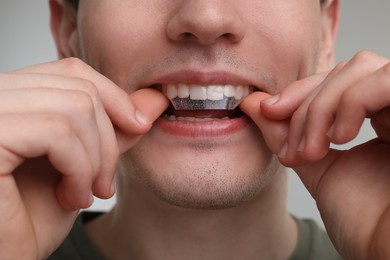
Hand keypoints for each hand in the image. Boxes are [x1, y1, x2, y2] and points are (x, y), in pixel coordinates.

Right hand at [0, 58, 167, 258]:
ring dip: (95, 160)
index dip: (113, 96)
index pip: (71, 70)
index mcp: (13, 98)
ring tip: (83, 194)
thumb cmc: (31, 218)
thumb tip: (153, 99)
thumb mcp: (84, 164)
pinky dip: (79, 169)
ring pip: (75, 106)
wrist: (4, 257)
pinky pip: (58, 132)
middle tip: (102, 184)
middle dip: (108, 140)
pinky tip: (70, 197)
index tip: (138, 126)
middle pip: (78, 87)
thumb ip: (114, 129)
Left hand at [241, 51, 389, 258]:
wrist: (388, 254)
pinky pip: (386, 81)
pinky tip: (339, 138)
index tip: (268, 112)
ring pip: (361, 68)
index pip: (336, 80)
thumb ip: (286, 133)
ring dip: (322, 106)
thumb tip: (252, 103)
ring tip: (313, 151)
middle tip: (293, 150)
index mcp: (379, 120)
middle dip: (306, 105)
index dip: (299, 90)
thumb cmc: (363, 222)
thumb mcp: (314, 167)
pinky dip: (352, 102)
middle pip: (345, 70)